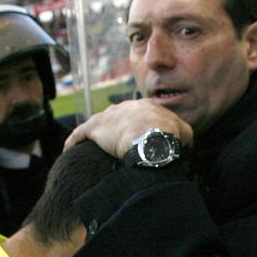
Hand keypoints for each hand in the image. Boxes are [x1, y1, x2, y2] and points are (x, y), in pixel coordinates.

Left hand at [63, 98, 192, 156]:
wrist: (153, 137)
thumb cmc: (169, 135)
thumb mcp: (184, 134)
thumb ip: (183, 136)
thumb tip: (186, 144)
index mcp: (146, 107)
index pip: (139, 115)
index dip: (138, 126)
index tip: (138, 137)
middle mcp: (125, 107)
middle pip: (117, 116)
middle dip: (116, 127)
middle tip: (115, 142)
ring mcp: (109, 116)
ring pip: (99, 124)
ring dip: (95, 133)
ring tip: (92, 144)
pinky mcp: (94, 128)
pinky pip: (80, 134)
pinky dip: (75, 141)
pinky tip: (69, 149)